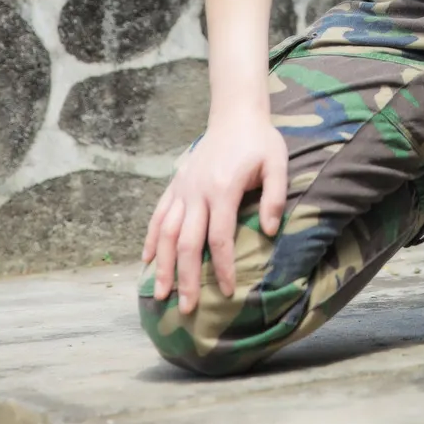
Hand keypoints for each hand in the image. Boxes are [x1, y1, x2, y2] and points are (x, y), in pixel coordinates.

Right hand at [141, 109, 287, 314]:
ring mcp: (182, 188)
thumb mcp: (277, 163)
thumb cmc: (259, 141)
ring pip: (166, 232)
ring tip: (160, 293)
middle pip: (187, 242)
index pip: (219, 237)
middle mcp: (197, 191)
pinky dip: (151, 238)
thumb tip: (271, 231)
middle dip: (186, 277)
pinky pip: (158, 214)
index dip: (221, 267)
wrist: (234, 114)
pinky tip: (147, 259)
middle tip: (187, 309)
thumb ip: (275, 196)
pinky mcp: (176, 184)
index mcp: (223, 189)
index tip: (226, 292)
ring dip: (162, 264)